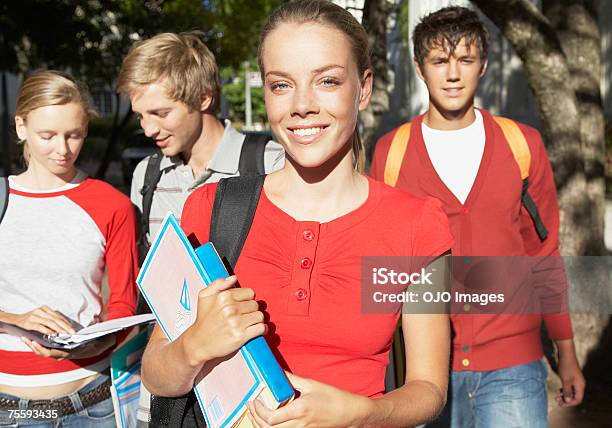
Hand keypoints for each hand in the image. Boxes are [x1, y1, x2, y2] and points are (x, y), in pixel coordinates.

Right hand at [7, 306, 74, 335]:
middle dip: (65, 327)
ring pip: (50, 323)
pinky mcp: (29, 322)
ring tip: (64, 335)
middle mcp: (41, 311)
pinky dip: (47, 331)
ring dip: (58, 329)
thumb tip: (63, 327)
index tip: (72, 329)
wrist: (14, 321)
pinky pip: (40, 327)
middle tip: (71, 333)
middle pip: (56, 319)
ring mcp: (34, 316)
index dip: (66, 323)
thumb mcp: (41, 317)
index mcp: (45, 309)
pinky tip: (52, 335)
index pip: (58, 316)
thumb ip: (50, 320)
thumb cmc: (30, 320)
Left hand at [22, 333, 115, 360]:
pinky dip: (38, 344)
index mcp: (64, 354)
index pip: (49, 353)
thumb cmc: (88, 344)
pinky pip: (44, 349)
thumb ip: (78, 339)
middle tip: (25, 338)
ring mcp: (56, 354)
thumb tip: (75, 333)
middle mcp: (59, 356)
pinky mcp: (55, 351)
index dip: (40, 348)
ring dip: (33, 345)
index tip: (34, 341)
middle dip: (32, 346)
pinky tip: (33, 337)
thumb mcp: (84, 342)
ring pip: (41, 351)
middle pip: (42, 353)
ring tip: (25, 336)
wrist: (92, 349)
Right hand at [182, 276, 265, 365]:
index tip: (242, 306)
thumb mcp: (204, 296)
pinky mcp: (240, 336)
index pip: (250, 293)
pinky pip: (261, 328)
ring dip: (257, 320)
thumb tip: (234, 277)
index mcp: (224, 297)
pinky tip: (256, 330)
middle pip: (256, 304)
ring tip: (250, 323)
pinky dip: (262, 330)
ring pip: (260, 316)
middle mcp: (230, 308)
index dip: (247, 299)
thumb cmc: (203, 319)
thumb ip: (218, 283)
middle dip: (251, 310)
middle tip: (244, 316)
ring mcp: (236, 322)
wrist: (198, 343)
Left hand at [246, 372, 372, 427]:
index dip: (258, 411)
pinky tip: (271, 420)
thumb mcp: (311, 384)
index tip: (253, 400)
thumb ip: (292, 379)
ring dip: (262, 425)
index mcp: (299, 410)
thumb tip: (277, 370)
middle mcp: (298, 424)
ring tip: (257, 413)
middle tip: (250, 406)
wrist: (350, 413)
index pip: (270, 418)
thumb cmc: (334, 397)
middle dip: (255, 419)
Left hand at [556, 346, 584, 406]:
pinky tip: (559, 390)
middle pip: (575, 397)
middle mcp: (580, 384)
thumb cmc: (566, 366)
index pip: (578, 399)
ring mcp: (576, 380)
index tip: (561, 404)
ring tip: (557, 397)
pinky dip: (565, 390)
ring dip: (565, 395)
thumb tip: (568, 400)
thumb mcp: (565, 380)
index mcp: (580, 386)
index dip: (569, 403)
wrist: (566, 354)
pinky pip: (570, 387)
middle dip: (566, 400)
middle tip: (557, 400)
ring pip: (572, 392)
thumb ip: (567, 391)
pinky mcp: (572, 377)